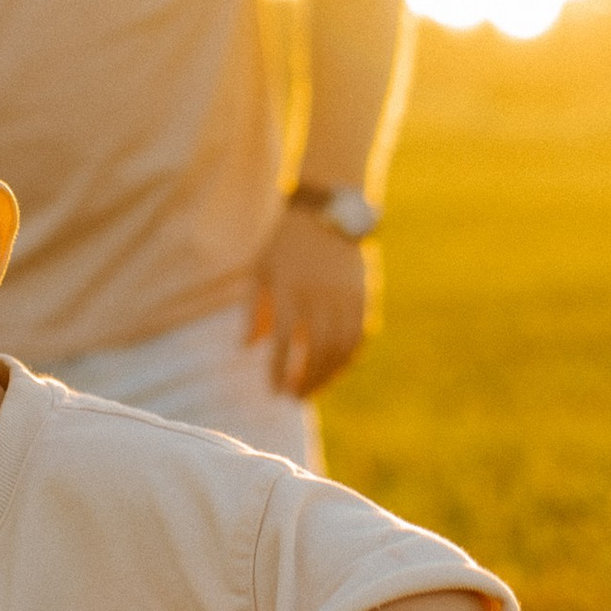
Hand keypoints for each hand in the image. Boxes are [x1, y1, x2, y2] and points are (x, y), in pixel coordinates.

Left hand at [249, 207, 371, 396]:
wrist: (326, 213)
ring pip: (340, 348)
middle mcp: (319, 296)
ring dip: (327, 376)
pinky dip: (348, 358)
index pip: (282, 342)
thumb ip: (252, 309)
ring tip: (312, 390)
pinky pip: (360, 336)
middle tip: (293, 397)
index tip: (273, 390)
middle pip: (315, 351)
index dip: (278, 371)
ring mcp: (345, 297)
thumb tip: (247, 347)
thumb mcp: (259, 270)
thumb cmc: (285, 244)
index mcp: (289, 291)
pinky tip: (335, 370)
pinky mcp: (363, 296)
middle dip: (304, 380)